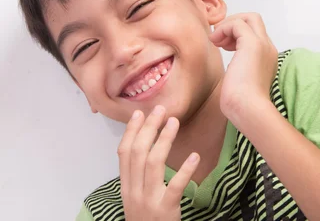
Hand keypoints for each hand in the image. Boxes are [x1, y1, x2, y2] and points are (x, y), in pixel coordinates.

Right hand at [118, 106, 199, 220]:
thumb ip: (138, 177)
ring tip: (174, 122)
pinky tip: (195, 156)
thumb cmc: (147, 220)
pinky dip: (185, 170)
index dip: (130, 131)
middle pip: (138, 153)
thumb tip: (145, 148)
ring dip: (164, 139)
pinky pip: (175, 186)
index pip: (124, 153)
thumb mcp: (136, 198)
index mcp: (126, 187)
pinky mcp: (165, 210)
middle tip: (160, 109)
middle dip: (148, 128)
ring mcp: (148, 201)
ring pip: (153, 163)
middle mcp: (134, 192)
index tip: (138, 113)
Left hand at [209, 13, 277, 120]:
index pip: (255, 32)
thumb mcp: (241, 81)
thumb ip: (240, 68)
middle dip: (234, 22)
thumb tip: (231, 65)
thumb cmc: (242, 103)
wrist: (248, 109)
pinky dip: (223, 29)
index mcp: (267, 57)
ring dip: (228, 25)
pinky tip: (215, 42)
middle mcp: (268, 48)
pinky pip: (237, 24)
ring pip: (248, 18)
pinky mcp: (252, 44)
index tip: (224, 46)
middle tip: (219, 38)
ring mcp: (262, 45)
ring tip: (216, 41)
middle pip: (254, 19)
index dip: (236, 33)